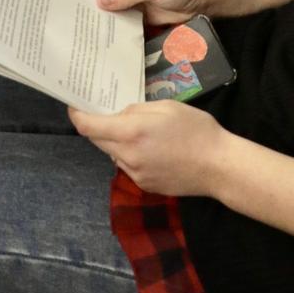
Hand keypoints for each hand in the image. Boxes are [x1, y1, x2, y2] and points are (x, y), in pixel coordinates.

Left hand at [69, 99, 228, 197]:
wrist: (219, 167)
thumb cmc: (196, 130)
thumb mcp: (166, 107)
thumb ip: (136, 110)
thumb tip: (119, 115)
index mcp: (131, 132)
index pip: (89, 127)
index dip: (77, 116)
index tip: (74, 107)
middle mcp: (128, 155)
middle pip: (98, 141)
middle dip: (97, 127)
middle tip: (106, 113)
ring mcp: (136, 174)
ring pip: (113, 154)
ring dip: (115, 142)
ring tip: (137, 131)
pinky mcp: (145, 186)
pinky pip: (128, 166)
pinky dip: (131, 155)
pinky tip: (151, 149)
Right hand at [70, 0, 208, 26]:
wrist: (203, 0)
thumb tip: (99, 3)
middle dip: (81, 0)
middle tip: (64, 15)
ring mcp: (129, 1)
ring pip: (106, 9)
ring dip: (95, 18)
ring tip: (76, 32)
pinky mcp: (136, 17)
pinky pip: (118, 22)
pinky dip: (109, 29)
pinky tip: (99, 40)